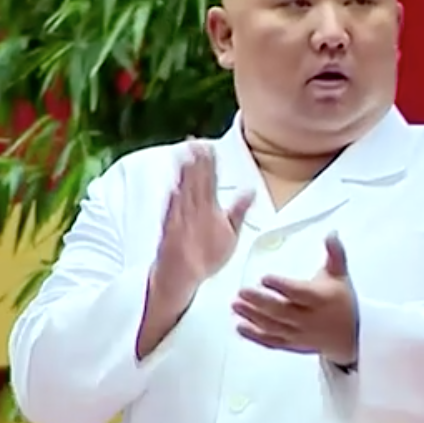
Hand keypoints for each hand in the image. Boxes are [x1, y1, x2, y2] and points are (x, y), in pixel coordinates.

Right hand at [151, 142, 253, 303]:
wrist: (183, 279)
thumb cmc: (205, 256)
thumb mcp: (229, 232)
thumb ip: (238, 210)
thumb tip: (250, 190)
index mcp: (208, 210)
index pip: (209, 182)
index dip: (209, 164)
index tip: (209, 146)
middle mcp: (194, 213)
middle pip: (195, 184)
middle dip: (195, 165)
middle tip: (195, 143)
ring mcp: (182, 224)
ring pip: (183, 197)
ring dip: (183, 180)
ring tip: (185, 161)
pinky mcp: (172, 238)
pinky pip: (173, 220)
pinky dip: (173, 206)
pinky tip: (174, 192)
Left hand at [232, 232, 358, 364]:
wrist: (352, 334)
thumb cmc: (342, 300)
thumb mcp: (340, 274)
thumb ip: (334, 253)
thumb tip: (331, 233)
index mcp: (320, 299)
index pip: (299, 293)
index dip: (281, 286)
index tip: (264, 277)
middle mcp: (309, 319)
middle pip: (281, 311)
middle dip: (260, 302)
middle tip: (241, 291)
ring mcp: (299, 334)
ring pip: (273, 327)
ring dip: (253, 317)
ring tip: (235, 305)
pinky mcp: (292, 344)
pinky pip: (272, 342)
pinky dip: (255, 336)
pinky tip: (240, 327)